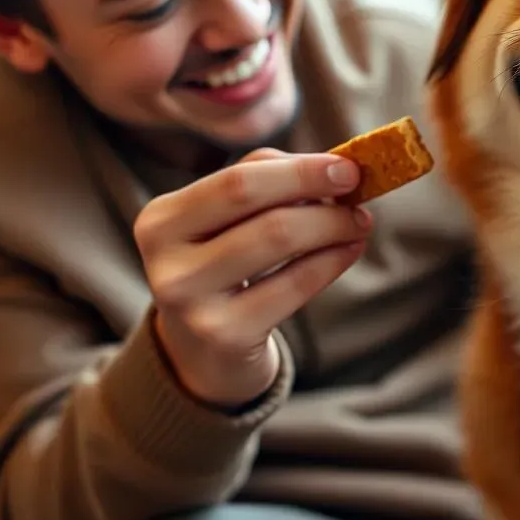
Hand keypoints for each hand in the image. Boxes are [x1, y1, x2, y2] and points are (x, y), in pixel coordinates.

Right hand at [133, 148, 371, 408]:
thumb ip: (269, 179)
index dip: (297, 169)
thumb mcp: (229, 220)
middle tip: (359, 186)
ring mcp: (190, 302)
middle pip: (251, 199)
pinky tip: (349, 250)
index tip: (346, 166)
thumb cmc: (226, 267)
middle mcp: (165, 260)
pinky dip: (332, 260)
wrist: (203, 354)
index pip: (236, 177)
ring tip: (358, 222)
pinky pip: (295, 284)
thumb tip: (333, 167)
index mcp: (161, 219)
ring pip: (277, 237)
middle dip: (314, 186)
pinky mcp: (225, 335)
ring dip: (331, 223)